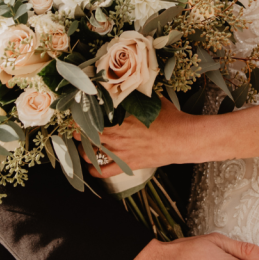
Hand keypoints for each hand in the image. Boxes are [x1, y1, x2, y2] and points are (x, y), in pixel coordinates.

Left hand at [76, 97, 196, 176]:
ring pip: (91, 153)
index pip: (93, 117)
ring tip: (81, 144)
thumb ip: (139, 96)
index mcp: (121, 119)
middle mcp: (118, 136)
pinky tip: (91, 166)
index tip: (78, 113)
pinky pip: (104, 171)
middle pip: (88, 135)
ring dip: (82, 149)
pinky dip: (94, 170)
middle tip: (76, 128)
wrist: (182, 139)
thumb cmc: (170, 118)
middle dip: (78, 131)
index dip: (81, 116)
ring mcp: (121, 152)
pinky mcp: (128, 164)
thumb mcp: (153, 101)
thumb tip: (132, 88)